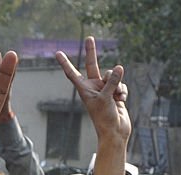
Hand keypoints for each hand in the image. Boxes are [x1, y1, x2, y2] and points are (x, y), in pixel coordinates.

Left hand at [55, 38, 130, 174]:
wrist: (115, 132)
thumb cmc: (104, 118)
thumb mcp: (106, 98)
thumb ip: (112, 81)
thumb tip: (118, 67)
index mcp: (84, 89)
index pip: (72, 73)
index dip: (65, 63)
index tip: (57, 53)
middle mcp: (93, 87)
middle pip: (92, 65)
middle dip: (92, 52)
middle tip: (89, 37)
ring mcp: (104, 89)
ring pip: (112, 76)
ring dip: (117, 85)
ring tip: (115, 97)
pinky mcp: (114, 93)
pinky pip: (120, 84)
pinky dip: (123, 91)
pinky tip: (121, 100)